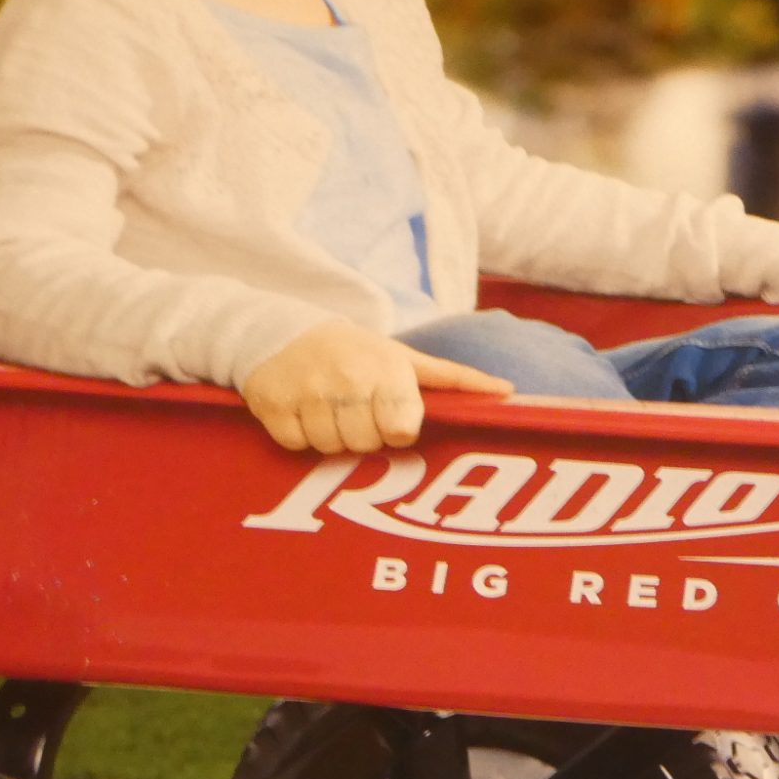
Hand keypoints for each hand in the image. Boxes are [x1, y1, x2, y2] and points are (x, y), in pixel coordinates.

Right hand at [241, 320, 511, 452]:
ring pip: (329, 449)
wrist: (282, 329)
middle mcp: (346, 378)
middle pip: (364, 446)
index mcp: (386, 369)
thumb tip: (508, 392)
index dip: (395, 431)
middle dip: (361, 435)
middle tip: (354, 410)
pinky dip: (297, 435)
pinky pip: (294, 444)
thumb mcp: (406, 360)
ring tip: (329, 408)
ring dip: (330, 438)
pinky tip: (302, 410)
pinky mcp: (271, 401)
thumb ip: (455, 380)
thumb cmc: (357, 353)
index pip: (401, 430)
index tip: (387, 415)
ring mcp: (306, 390)